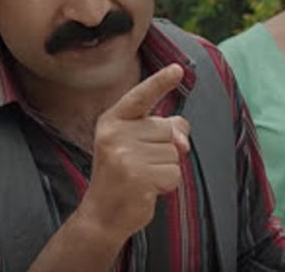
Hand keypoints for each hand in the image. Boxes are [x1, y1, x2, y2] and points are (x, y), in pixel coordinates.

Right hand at [76, 64, 188, 240]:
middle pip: (166, 130)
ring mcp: (124, 154)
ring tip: (142, 178)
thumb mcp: (134, 145)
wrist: (102, 214)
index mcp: (112, 121)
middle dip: (164, 150)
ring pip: (173, 153)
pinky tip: (147, 189)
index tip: (178, 69)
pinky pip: (174, 173)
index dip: (160, 82)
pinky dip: (168, 185)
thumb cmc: (122, 175)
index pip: (140, 97)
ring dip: (166, 169)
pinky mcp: (137, 176)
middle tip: (141, 165)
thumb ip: (161, 130)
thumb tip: (182, 137)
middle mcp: (115, 133)